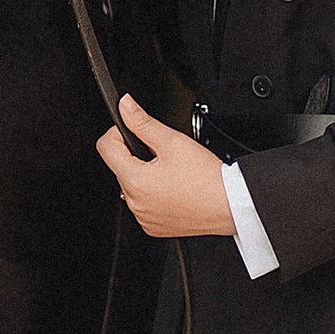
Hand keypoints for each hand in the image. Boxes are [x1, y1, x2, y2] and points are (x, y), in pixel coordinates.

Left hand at [95, 95, 235, 240]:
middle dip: (136, 154)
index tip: (134, 131)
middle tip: (163, 153)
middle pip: (120, 167)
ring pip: (132, 186)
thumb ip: (143, 122)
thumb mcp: (172, 141)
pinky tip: (173, 188)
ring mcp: (144, 217)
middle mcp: (134, 203)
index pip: (105, 147)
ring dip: (145, 175)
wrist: (230, 205)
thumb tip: (125, 106)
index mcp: (134, 181)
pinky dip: (153, 194)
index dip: (118, 132)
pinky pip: (144, 205)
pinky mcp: (154, 227)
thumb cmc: (207, 178)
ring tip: (171, 172)